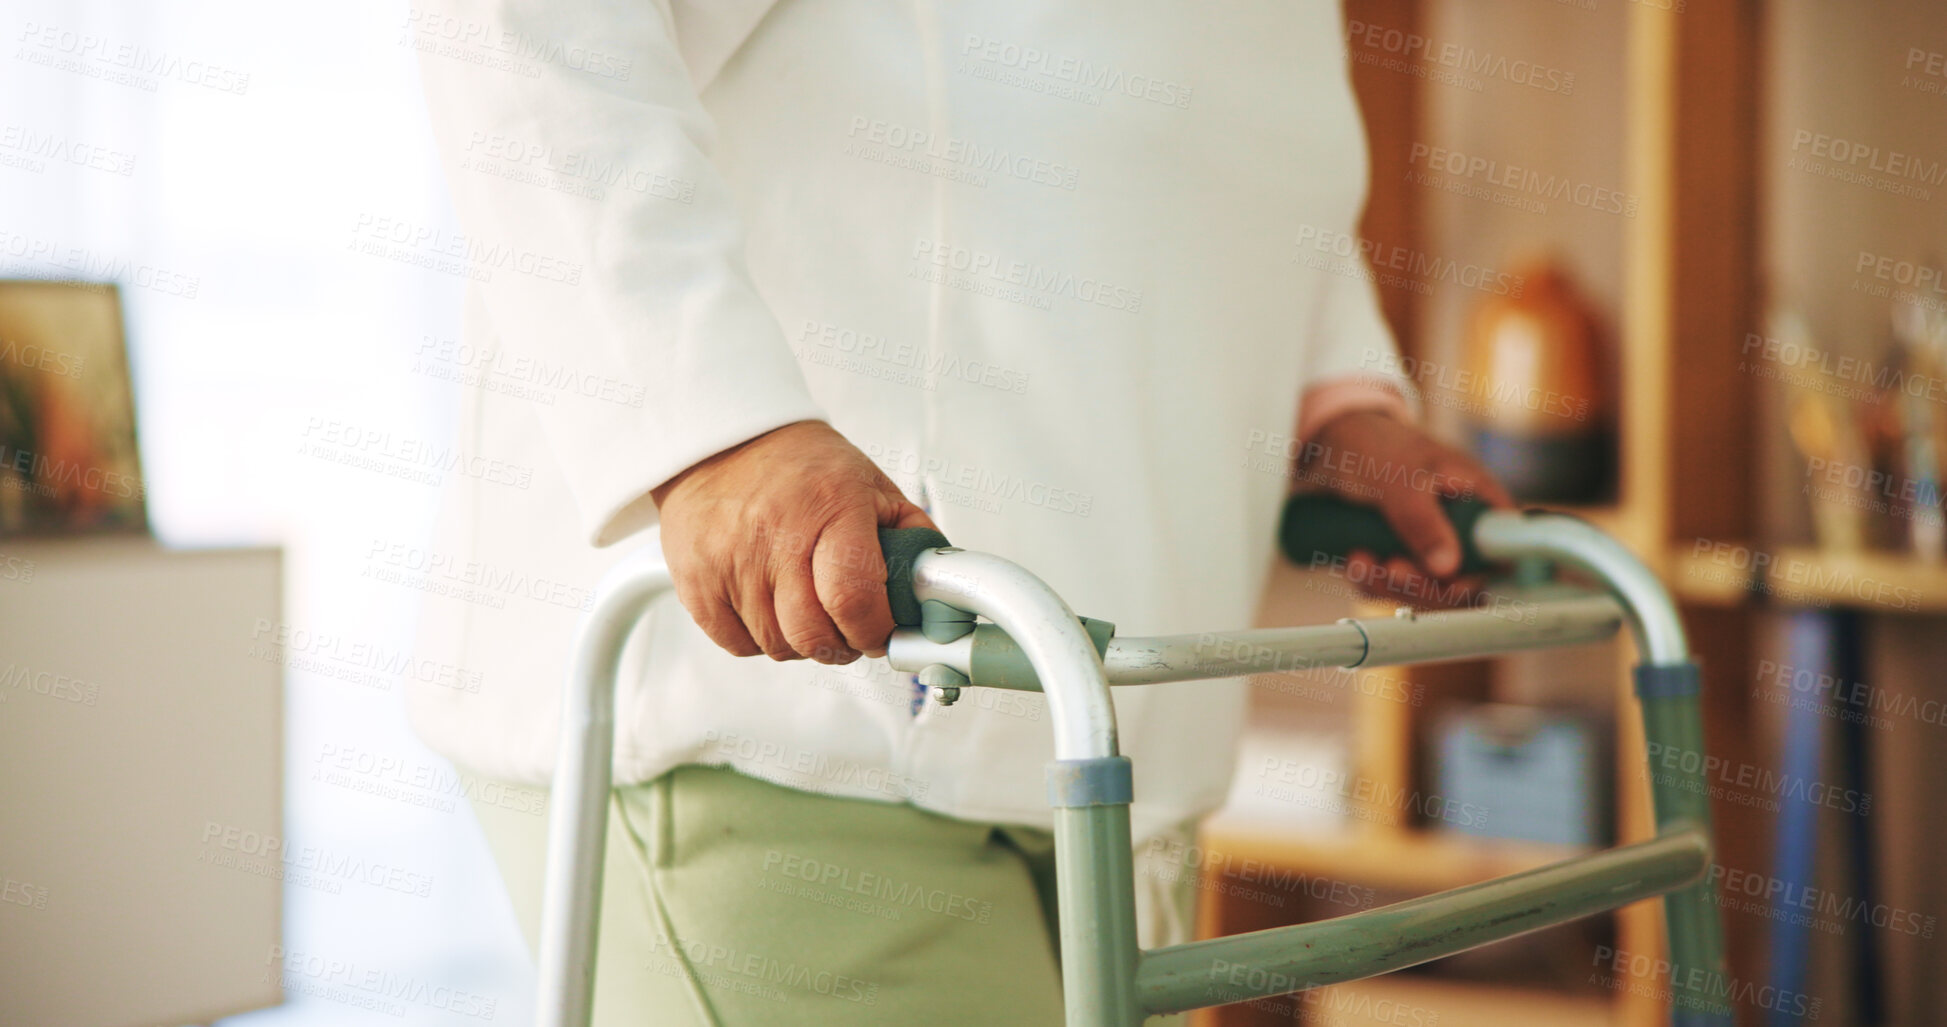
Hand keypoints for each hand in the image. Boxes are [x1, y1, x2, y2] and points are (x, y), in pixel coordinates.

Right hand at [650, 420, 936, 663]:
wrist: (722, 442)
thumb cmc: (803, 467)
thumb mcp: (871, 485)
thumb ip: (911, 539)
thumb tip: (941, 594)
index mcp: (830, 506)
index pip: (855, 601)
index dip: (875, 632)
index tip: (881, 631)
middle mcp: (775, 534)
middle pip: (813, 635)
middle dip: (842, 643)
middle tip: (848, 624)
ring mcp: (730, 561)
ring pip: (777, 646)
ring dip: (801, 640)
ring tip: (806, 602)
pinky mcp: (696, 581)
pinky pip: (739, 644)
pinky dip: (760, 637)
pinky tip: (769, 602)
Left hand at [1298, 409, 1512, 605]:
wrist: (1332, 443)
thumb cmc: (1375, 445)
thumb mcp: (1399, 478)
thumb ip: (1422, 520)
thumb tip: (1447, 567)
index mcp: (1478, 499)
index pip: (1503, 549)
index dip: (1482, 573)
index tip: (1449, 581)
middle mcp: (1460, 527)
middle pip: (1463, 581)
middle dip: (1423, 584)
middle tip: (1391, 569)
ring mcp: (1430, 544)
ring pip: (1424, 590)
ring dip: (1389, 585)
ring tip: (1360, 560)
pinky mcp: (1399, 556)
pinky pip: (1393, 586)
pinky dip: (1372, 581)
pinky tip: (1353, 559)